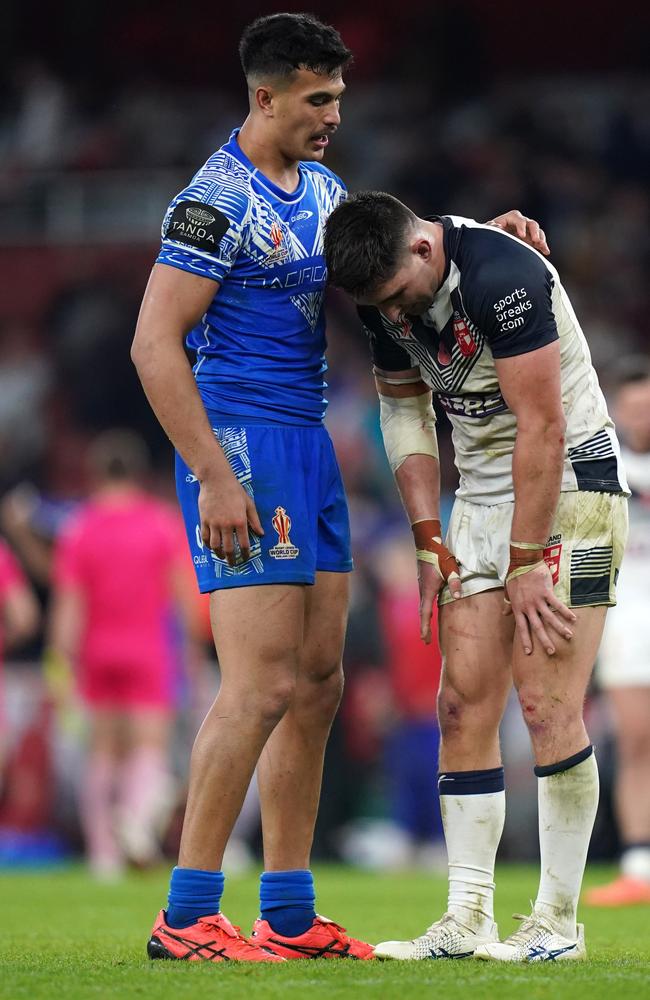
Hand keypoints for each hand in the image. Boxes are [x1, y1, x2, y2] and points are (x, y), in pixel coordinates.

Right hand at [198, 473, 263, 566]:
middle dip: (231, 558)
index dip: (245, 553)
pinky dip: (208, 545)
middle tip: (233, 563)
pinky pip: (205, 537)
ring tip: (221, 557)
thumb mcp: (249, 504)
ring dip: (219, 554)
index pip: (244, 543)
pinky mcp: (204, 520)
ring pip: (215, 545)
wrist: (216, 480)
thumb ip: (255, 520)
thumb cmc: (235, 490)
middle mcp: (227, 525)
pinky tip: (211, 547)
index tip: (246, 558)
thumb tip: (261, 534)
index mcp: (240, 521)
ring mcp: (214, 523)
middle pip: (228, 548)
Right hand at [413, 522, 461, 642]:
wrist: (426, 542)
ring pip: (423, 605)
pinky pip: (425, 598)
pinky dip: (426, 608)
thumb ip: (454, 582)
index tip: (425, 640)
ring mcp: (423, 585)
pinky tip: (432, 608)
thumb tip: (458, 597)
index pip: (425, 614)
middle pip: (423, 612)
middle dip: (424, 626)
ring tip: (428, 628)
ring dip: (425, 617)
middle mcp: (423, 590)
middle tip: (426, 640)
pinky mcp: (425, 581)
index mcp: (428, 590)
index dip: (425, 628)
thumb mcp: (450, 568)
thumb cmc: (439, 555)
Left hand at [488, 210, 549, 255]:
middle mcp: (520, 223)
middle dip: (534, 231)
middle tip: (535, 240)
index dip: (521, 225)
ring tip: (541, 245)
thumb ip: (490, 228)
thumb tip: (498, 227)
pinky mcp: (531, 240)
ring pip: (538, 231)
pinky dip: (543, 246)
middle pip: (531, 223)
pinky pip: (539, 242)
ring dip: (541, 237)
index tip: (521, 235)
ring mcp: (527, 231)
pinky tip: (546, 252)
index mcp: (509, 219)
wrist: (491, 245)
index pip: (517, 217)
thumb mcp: (487, 231)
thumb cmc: (488, 235)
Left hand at [504, 562, 575, 655]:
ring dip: (559, 629)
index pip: (522, 628)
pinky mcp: (547, 593)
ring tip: (568, 636)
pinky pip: (558, 605)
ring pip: (550, 618)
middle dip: (544, 641)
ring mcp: (538, 600)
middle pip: (537, 627)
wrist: (523, 562)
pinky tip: (573, 619)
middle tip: (551, 652)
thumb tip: (505, 613)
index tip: (529, 652)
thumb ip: (508, 603)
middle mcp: (528, 607)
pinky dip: (566, 612)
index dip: (525, 640)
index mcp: (519, 608)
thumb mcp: (508, 591)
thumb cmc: (515, 576)